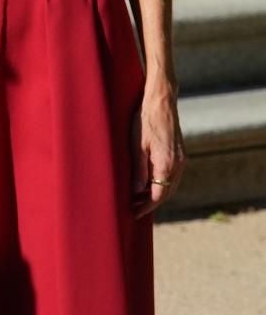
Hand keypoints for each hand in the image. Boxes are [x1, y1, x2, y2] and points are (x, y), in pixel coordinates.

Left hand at [132, 84, 183, 216]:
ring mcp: (181, 160)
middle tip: (133, 210)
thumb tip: (137, 191)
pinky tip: (148, 184)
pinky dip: (161, 185)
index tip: (133, 213)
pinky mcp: (179, 154)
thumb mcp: (136, 144)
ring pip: (170, 186)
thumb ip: (138, 169)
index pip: (157, 195)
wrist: (161, 101)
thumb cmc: (144, 120)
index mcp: (167, 165)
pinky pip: (172, 176)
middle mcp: (178, 165)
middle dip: (150, 204)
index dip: (145, 206)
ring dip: (156, 195)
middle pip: (166, 193)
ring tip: (137, 200)